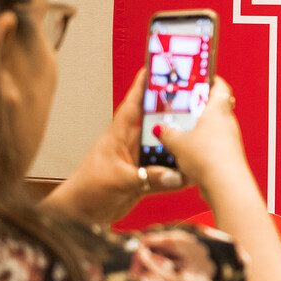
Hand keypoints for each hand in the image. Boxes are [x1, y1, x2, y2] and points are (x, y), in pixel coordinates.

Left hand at [43, 69, 187, 223]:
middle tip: (197, 101)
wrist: (80, 214)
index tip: (161, 66)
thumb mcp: (118, 180)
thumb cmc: (87, 189)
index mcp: (119, 134)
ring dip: (180, 145)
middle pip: (157, 121)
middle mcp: (132, 143)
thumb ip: (148, 177)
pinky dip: (179, 173)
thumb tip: (176, 175)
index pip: (135, 102)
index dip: (146, 83)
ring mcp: (139, 160)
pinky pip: (167, 171)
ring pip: (165, 146)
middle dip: (175, 110)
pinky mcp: (145, 178)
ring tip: (201, 137)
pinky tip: (193, 172)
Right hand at [155, 77, 251, 203]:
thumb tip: (162, 129)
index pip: (219, 86)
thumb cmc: (208, 158)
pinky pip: (215, 146)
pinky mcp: (229, 156)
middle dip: (199, 107)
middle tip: (183, 106)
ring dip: (200, 129)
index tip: (201, 77)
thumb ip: (168, 134)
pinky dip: (204, 146)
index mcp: (217, 110)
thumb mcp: (178, 143)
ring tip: (182, 133)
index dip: (211, 80)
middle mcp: (228, 122)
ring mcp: (231, 140)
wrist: (225, 185)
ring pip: (215, 128)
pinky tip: (190, 154)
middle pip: (215, 107)